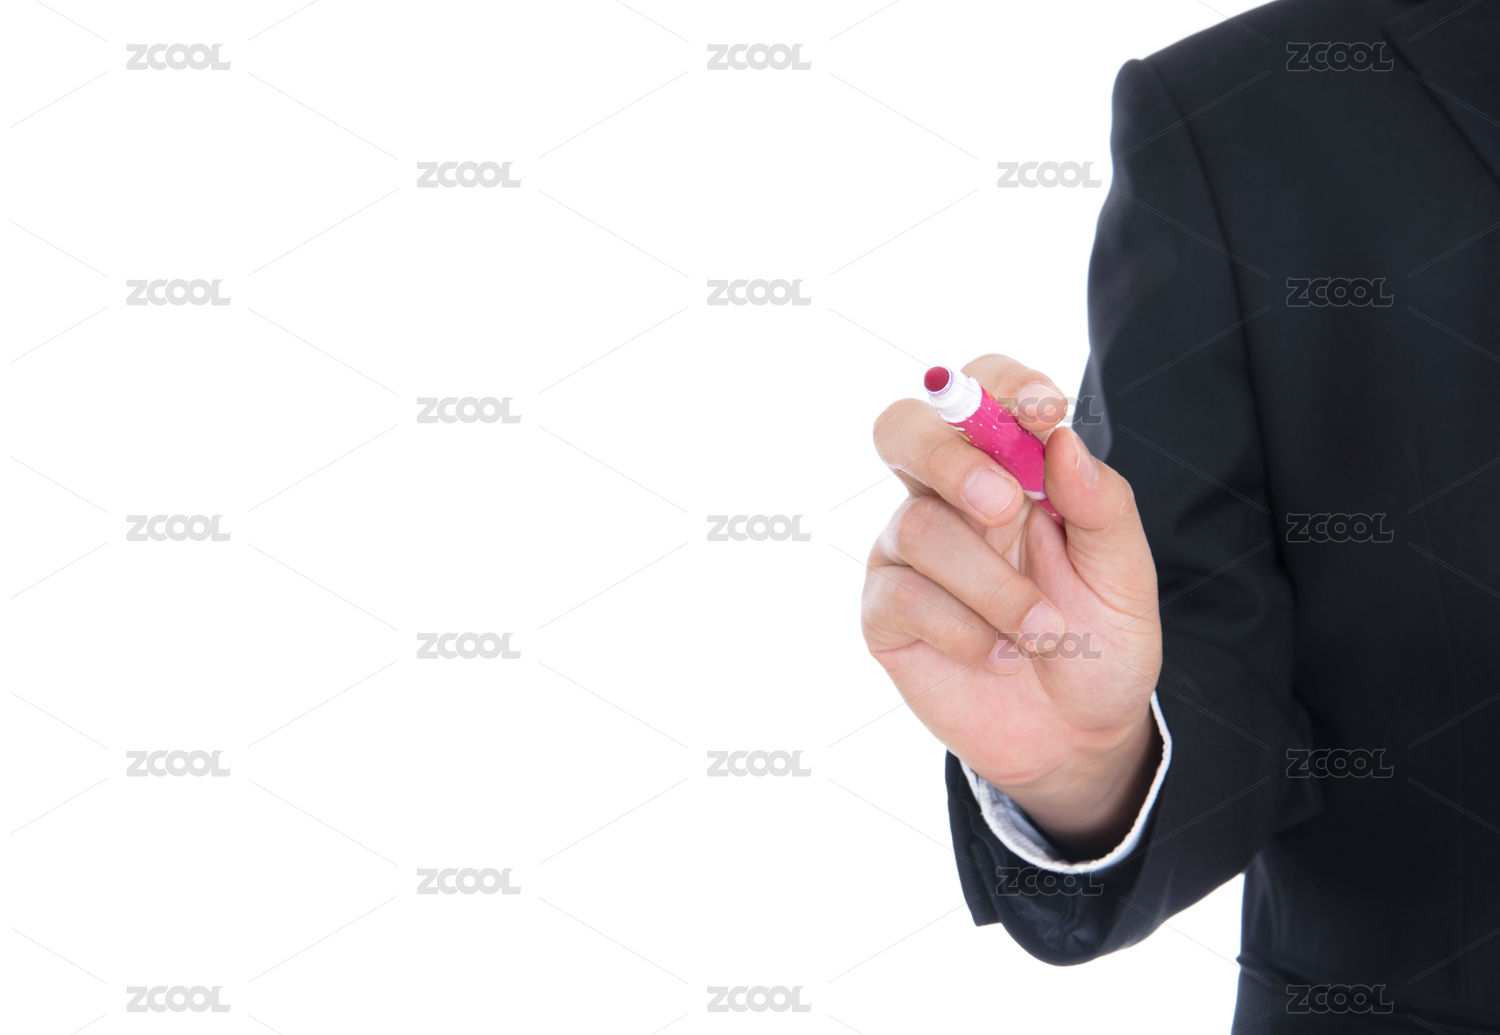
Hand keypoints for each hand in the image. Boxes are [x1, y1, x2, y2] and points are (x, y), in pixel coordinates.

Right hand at [861, 355, 1162, 858]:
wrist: (1075, 736)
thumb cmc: (1099, 642)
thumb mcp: (1125, 575)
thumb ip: (1101, 506)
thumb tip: (1063, 441)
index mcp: (1005, 467)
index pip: (979, 390)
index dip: (1002, 385)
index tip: (1045, 410)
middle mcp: (944, 497)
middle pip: (903, 428)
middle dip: (952, 458)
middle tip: (1004, 506)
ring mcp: (906, 552)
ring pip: (921, 527)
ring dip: (994, 587)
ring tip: (1040, 634)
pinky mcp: (884, 612)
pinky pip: (905, 596)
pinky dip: (966, 630)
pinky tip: (996, 654)